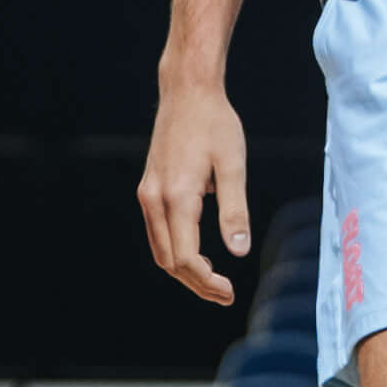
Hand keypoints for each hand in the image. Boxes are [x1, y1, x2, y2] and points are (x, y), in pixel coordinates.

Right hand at [138, 73, 251, 304]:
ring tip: (214, 281)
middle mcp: (155, 199)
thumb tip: (239, 252)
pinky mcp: (148, 188)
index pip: (186, 258)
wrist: (187, 91)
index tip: (230, 292)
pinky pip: (158, 232)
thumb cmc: (215, 123)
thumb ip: (235, 210)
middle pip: (169, 261)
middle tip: (225, 295)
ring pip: (160, 249)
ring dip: (184, 271)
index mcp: (177, 197)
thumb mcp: (233, 165)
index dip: (206, 282)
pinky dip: (176, 251)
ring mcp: (148, 193)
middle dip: (196, 283)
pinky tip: (199, 255)